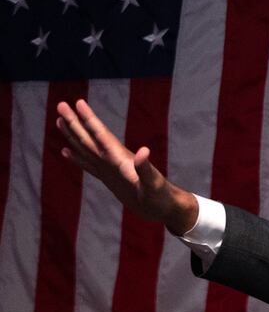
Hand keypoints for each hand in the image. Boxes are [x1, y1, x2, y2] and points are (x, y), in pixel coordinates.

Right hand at [55, 99, 197, 234]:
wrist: (167, 208)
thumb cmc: (162, 197)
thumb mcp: (154, 184)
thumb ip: (146, 169)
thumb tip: (143, 152)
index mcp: (121, 158)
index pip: (102, 135)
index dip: (90, 119)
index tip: (78, 102)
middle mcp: (114, 160)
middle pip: (90, 137)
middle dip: (75, 122)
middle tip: (61, 104)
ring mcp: (110, 169)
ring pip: (86, 148)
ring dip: (74, 135)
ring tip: (60, 121)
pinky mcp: (109, 179)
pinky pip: (88, 165)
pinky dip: (77, 158)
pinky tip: (66, 152)